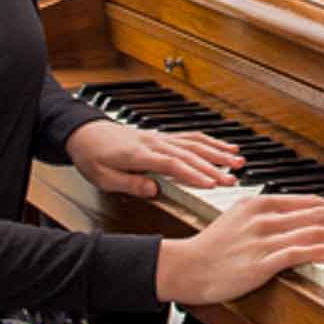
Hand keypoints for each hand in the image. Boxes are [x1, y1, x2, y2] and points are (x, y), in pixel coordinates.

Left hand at [65, 119, 244, 198]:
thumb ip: (129, 183)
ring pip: (195, 143)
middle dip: (214, 166)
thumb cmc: (93, 156)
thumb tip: (153, 189)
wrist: (85, 133)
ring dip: (218, 151)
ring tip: (238, 160)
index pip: (172, 164)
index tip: (211, 183)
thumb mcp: (102, 177)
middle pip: (189, 154)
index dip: (193, 174)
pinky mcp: (163, 136)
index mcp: (139, 154)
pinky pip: (191, 136)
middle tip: (233, 177)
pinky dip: (210, 141)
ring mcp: (160, 137)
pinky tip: (225, 146)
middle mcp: (154, 142)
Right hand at [155, 192, 323, 304]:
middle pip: (318, 213)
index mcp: (262, 204)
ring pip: (312, 232)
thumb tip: (297, 216)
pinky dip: (318, 250)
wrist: (184, 267)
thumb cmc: (211, 247)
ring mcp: (262, 239)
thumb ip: (269, 215)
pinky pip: (294, 254)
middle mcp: (265, 217)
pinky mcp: (258, 262)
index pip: (310, 202)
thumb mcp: (240, 219)